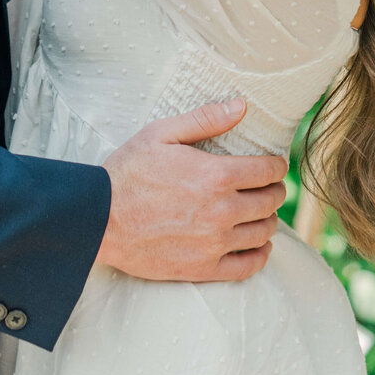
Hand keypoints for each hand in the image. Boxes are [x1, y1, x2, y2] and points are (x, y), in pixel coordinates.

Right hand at [97, 98, 287, 282]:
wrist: (98, 219)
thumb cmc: (128, 172)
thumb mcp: (161, 133)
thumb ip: (205, 119)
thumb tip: (242, 106)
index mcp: (216, 175)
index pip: (268, 171)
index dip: (276, 165)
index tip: (273, 165)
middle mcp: (222, 211)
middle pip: (270, 201)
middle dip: (274, 190)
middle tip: (266, 186)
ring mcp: (214, 243)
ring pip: (264, 232)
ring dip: (268, 220)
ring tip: (259, 212)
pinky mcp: (203, 269)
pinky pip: (248, 266)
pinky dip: (260, 254)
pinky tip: (257, 244)